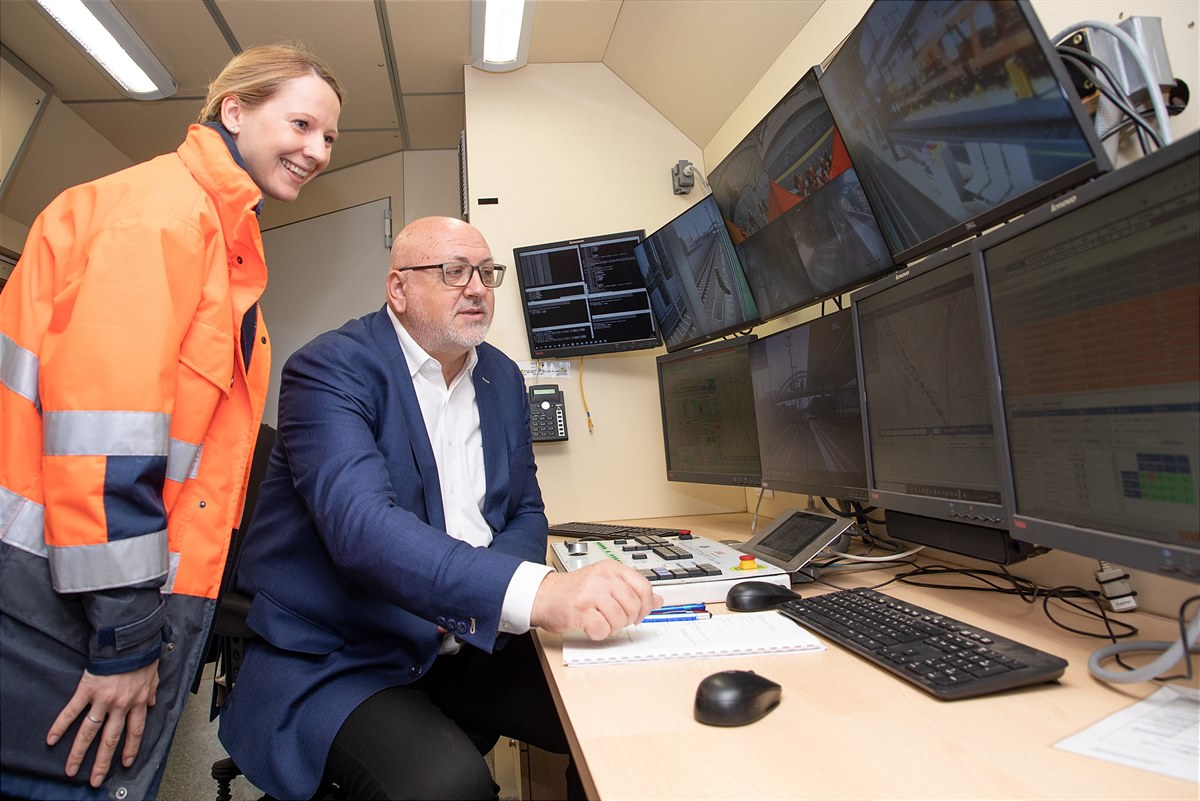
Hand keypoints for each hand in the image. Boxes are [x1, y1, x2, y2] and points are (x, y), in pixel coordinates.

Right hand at [46, 661, 159, 787]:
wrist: (129, 639)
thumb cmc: (142, 654)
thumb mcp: (153, 674)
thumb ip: (152, 691)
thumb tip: (152, 703)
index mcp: (138, 702)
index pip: (135, 732)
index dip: (129, 749)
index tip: (124, 763)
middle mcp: (121, 705)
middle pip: (110, 739)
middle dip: (102, 762)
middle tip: (95, 779)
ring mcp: (103, 699)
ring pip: (90, 732)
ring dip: (80, 753)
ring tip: (71, 769)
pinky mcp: (88, 690)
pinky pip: (72, 711)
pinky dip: (61, 725)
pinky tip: (52, 739)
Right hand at [531, 561, 661, 639]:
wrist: (544, 595)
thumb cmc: (574, 591)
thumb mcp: (606, 583)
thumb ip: (632, 590)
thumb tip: (658, 600)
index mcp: (612, 569)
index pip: (644, 587)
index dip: (645, 605)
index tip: (639, 613)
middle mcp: (603, 578)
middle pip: (633, 605)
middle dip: (628, 619)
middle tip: (616, 620)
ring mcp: (591, 593)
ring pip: (620, 619)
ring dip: (613, 627)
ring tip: (602, 622)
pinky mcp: (581, 610)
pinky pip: (603, 629)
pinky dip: (599, 634)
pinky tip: (592, 627)